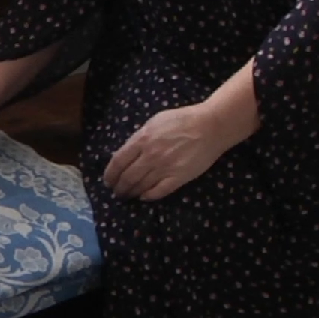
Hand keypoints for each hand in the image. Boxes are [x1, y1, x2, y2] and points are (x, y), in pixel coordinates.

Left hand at [103, 104, 228, 200]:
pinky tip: (144, 197)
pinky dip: (148, 196)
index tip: (107, 181)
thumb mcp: (153, 123)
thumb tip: (125, 153)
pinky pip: (159, 191)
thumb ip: (138, 138)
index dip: (110, 174)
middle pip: (127, 177)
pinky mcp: (179, 177)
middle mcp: (150, 155)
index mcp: (142, 140)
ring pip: (141, 186)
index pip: (118, 162)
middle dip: (119, 187)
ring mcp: (165, 168)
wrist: (210, 126)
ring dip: (131, 193)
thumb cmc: (181, 120)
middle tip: (117, 192)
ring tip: (127, 196)